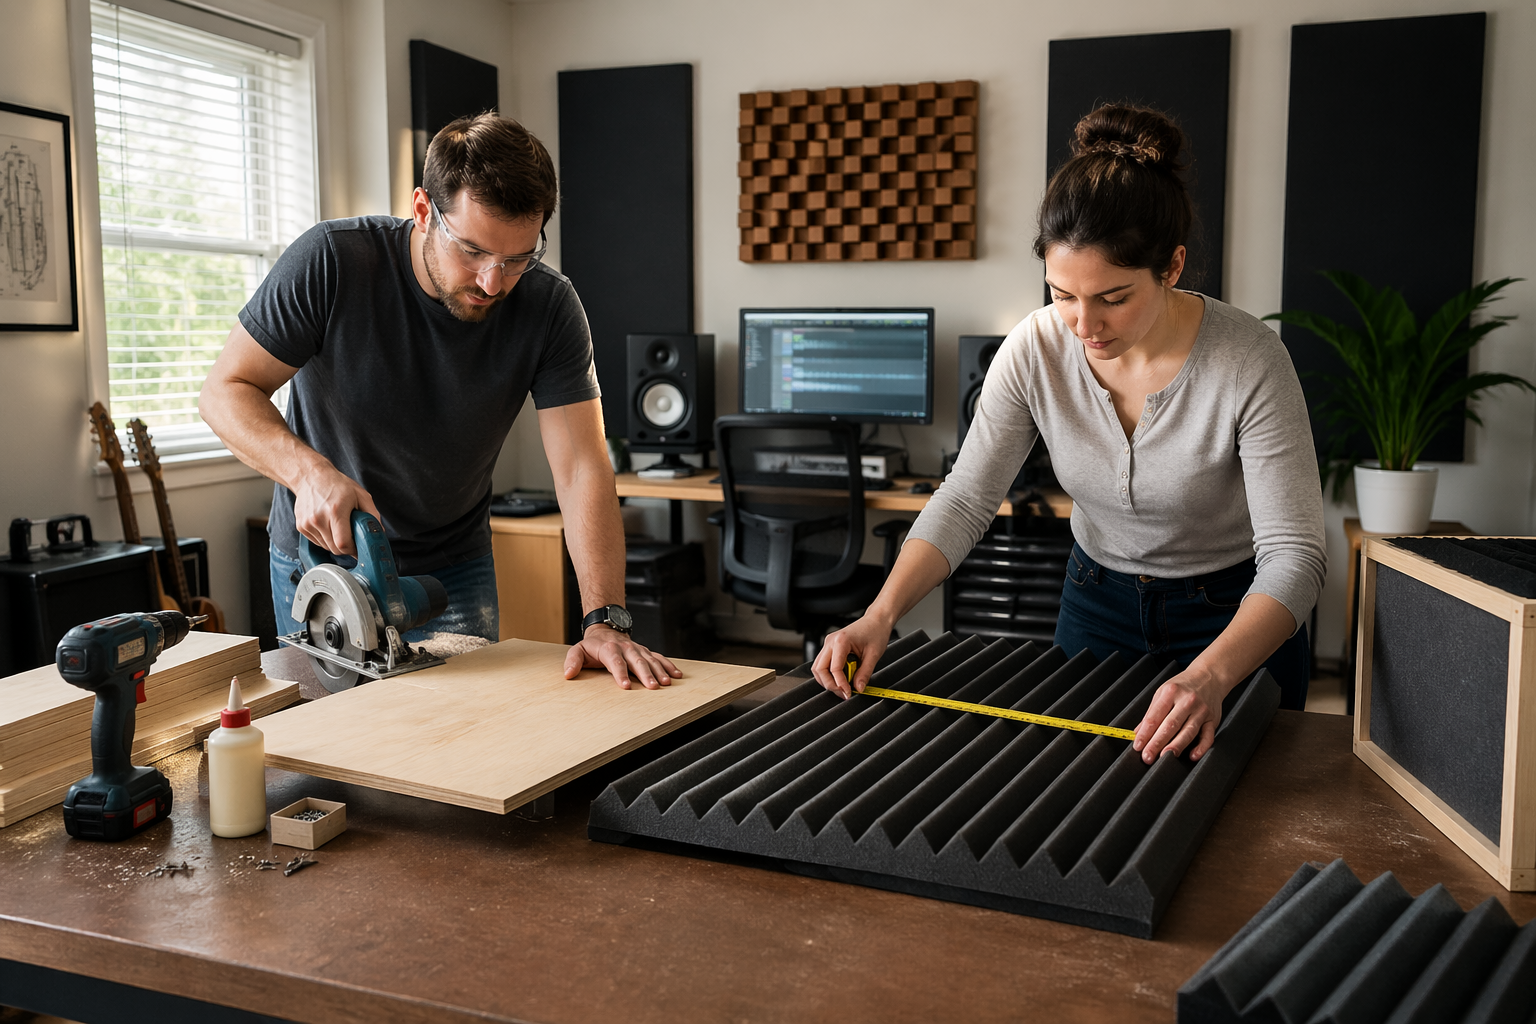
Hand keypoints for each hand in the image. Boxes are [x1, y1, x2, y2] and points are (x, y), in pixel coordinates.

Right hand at [292, 466, 380, 555]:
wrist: (311, 476)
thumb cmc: (337, 485)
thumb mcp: (361, 495)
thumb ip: (372, 515)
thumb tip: (380, 533)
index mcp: (336, 511)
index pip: (343, 544)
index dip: (353, 549)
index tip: (359, 547)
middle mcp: (319, 519)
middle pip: (335, 549)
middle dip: (346, 547)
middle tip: (352, 536)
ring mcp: (307, 524)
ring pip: (326, 547)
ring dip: (335, 543)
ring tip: (339, 526)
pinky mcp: (301, 526)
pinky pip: (317, 542)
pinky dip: (325, 539)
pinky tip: (328, 525)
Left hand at [564, 626, 682, 689]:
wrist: (605, 629)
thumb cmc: (592, 645)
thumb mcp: (578, 650)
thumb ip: (572, 661)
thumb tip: (568, 673)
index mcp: (609, 649)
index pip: (615, 661)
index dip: (621, 673)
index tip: (626, 686)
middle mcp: (626, 647)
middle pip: (637, 661)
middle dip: (646, 674)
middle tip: (653, 687)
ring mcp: (637, 649)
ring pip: (650, 659)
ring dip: (659, 671)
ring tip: (666, 683)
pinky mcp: (645, 651)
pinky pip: (658, 658)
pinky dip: (668, 666)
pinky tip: (676, 675)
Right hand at [811, 614, 892, 698]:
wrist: (876, 621)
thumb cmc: (876, 632)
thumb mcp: (874, 655)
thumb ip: (865, 673)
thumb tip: (858, 688)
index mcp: (841, 640)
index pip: (834, 668)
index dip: (840, 684)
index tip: (849, 693)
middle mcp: (831, 641)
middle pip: (819, 669)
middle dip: (830, 684)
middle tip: (844, 693)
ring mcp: (828, 644)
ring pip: (818, 668)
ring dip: (827, 680)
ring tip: (842, 687)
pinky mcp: (830, 647)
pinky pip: (824, 664)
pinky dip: (829, 674)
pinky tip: (841, 679)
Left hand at [1134, 664, 1224, 763]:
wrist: (1209, 677)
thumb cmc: (1183, 686)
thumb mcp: (1163, 692)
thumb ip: (1151, 712)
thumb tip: (1138, 732)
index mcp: (1171, 693)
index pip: (1154, 716)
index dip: (1145, 733)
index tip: (1138, 746)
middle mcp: (1187, 701)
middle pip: (1170, 725)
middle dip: (1157, 742)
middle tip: (1147, 756)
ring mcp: (1201, 711)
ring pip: (1188, 731)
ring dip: (1176, 746)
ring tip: (1165, 757)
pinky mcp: (1213, 720)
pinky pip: (1208, 736)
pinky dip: (1201, 747)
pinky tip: (1193, 755)